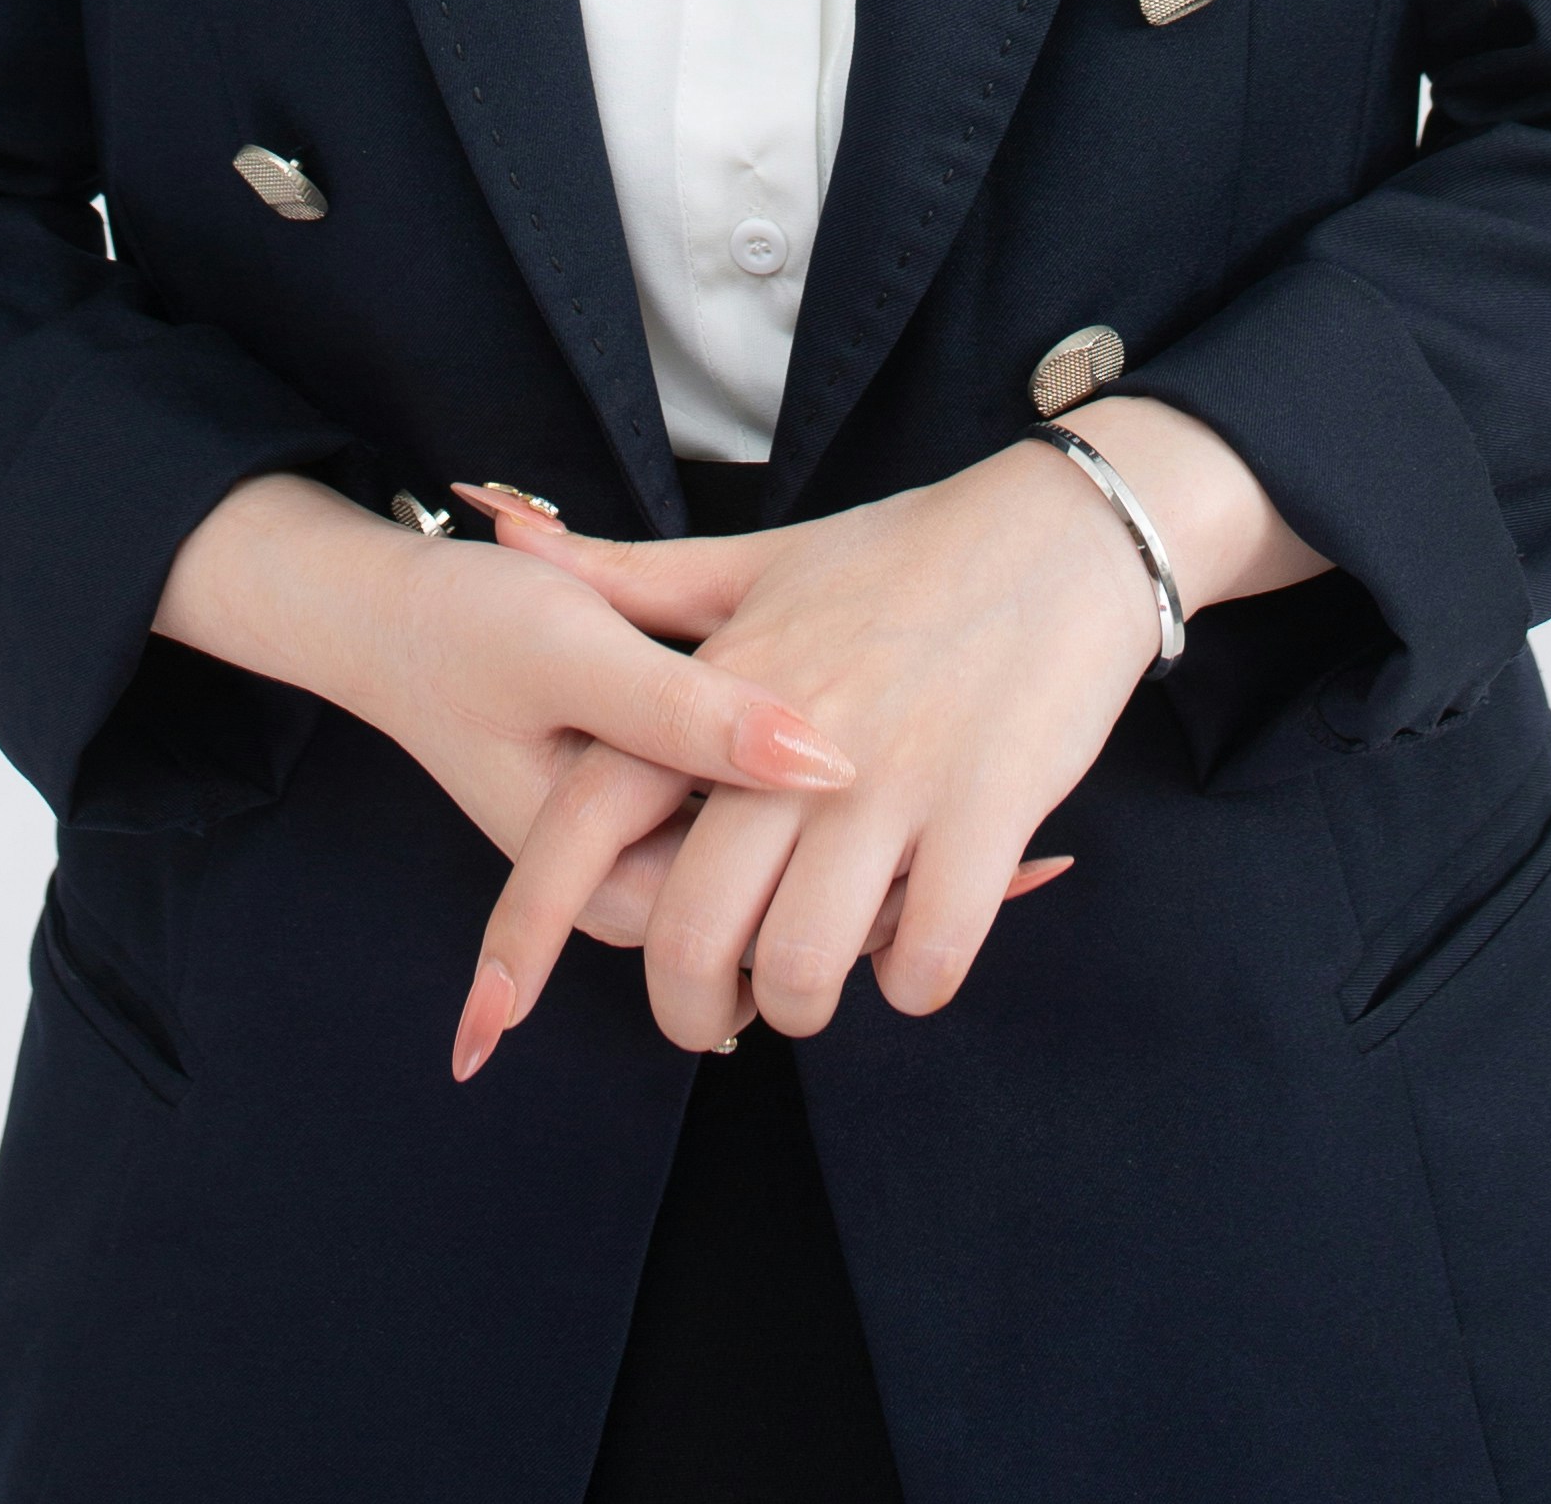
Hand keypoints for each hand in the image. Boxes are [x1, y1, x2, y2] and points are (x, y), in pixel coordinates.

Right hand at [150, 470, 853, 901]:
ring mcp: (636, 845)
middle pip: (778, 904)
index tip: (890, 770)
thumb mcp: (580, 653)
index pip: (773, 924)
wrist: (391, 612)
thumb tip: (826, 762)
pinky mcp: (643, 800)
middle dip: (845, 845)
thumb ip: (692, 713)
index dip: (851, 857)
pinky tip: (814, 698)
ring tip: (869, 714)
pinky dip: (777, 765)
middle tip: (892, 740)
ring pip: (764, 861)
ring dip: (819, 812)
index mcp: (611, 881)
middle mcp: (628, 884)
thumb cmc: (471, 628)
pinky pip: (736, 810)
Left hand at [452, 403, 1324, 1069]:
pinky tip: (921, 945)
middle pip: (693, 929)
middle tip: (720, 1013)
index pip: (590, 817)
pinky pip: (925, 956)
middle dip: (694, 1006)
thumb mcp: (757, 558)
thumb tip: (504, 530)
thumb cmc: (906, 553)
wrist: (1065, 531)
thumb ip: (631, 576)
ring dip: (807, 999)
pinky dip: (916, 980)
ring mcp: (891, 778)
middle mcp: (790, 737)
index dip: (527, 928)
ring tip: (825, 973)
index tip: (485, 1021)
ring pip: (805, 962)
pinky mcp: (987, 810)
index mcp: (722, 681)